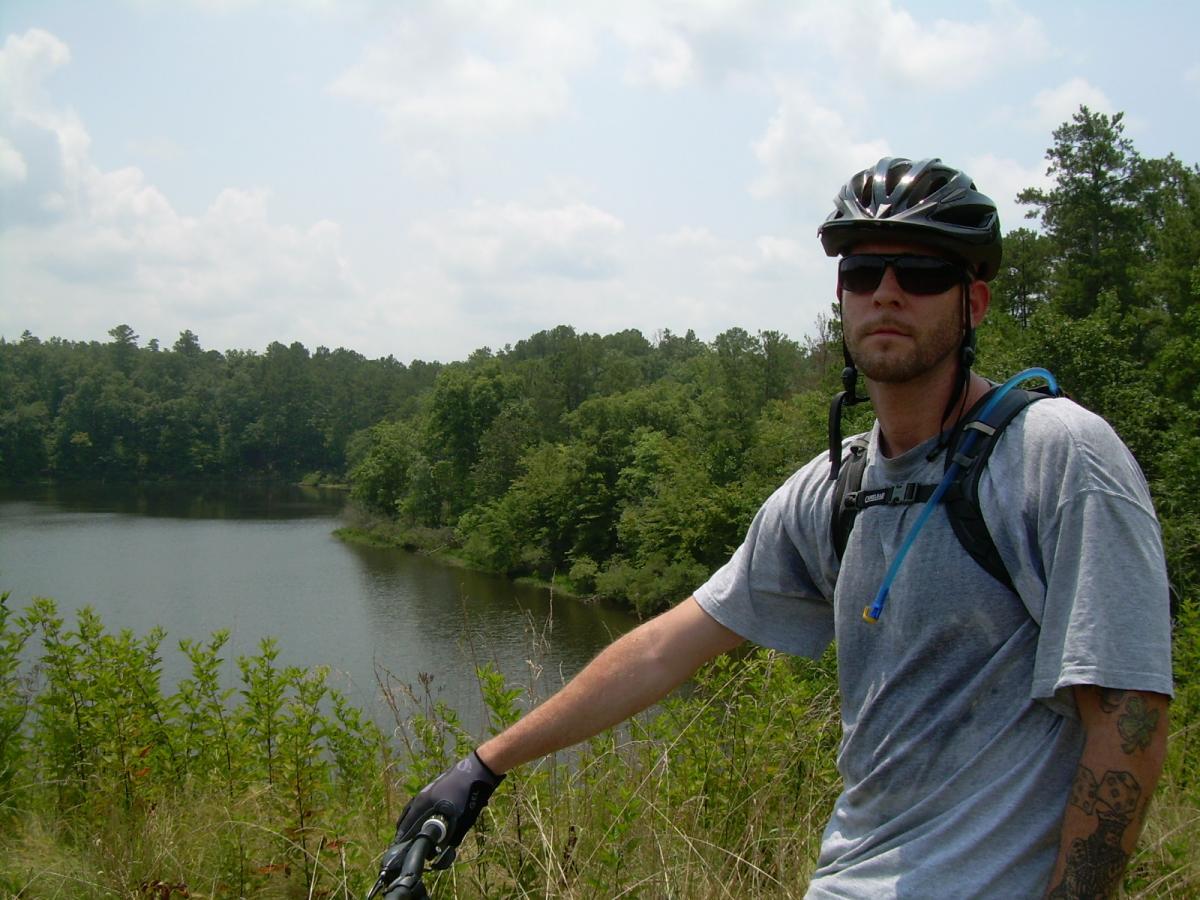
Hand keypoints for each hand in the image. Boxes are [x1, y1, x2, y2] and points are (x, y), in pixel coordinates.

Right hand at [393, 751, 504, 867]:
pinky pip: (421, 801)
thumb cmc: (470, 795)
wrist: (480, 769)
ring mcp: (429, 788)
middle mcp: (423, 794)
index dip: (404, 837)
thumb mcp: (460, 820)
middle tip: (400, 840)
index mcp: (425, 802)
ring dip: (409, 818)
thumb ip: (449, 835)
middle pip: (408, 814)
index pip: (408, 824)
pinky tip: (421, 814)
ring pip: (414, 806)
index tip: (398, 847)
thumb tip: (440, 849)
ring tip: (407, 828)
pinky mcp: (437, 785)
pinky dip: (417, 810)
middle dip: (404, 828)